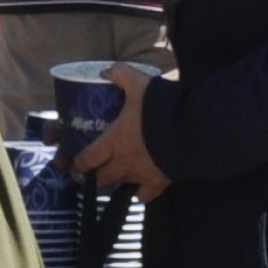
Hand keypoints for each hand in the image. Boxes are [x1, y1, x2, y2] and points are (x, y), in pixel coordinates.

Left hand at [69, 74, 168, 200]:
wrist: (191, 128)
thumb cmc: (159, 108)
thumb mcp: (139, 84)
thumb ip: (120, 74)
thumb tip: (104, 72)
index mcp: (113, 142)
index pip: (86, 160)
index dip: (79, 163)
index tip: (77, 162)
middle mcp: (123, 163)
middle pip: (102, 179)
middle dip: (96, 175)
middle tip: (96, 169)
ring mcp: (141, 175)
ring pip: (121, 186)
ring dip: (118, 180)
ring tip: (119, 173)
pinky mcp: (159, 182)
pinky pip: (146, 195)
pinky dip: (142, 193)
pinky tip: (142, 187)